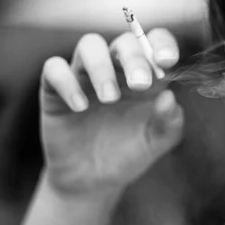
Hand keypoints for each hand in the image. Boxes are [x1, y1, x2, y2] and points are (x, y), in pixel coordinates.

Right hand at [39, 29, 183, 198]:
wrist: (94, 182)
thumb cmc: (129, 154)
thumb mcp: (156, 143)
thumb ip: (168, 122)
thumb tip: (170, 97)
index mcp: (147, 75)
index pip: (155, 43)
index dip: (162, 44)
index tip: (167, 60)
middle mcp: (117, 69)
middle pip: (124, 42)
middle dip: (135, 58)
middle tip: (140, 84)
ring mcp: (86, 76)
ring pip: (89, 45)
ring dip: (101, 66)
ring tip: (109, 98)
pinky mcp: (56, 90)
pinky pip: (54, 69)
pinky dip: (66, 82)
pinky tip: (80, 107)